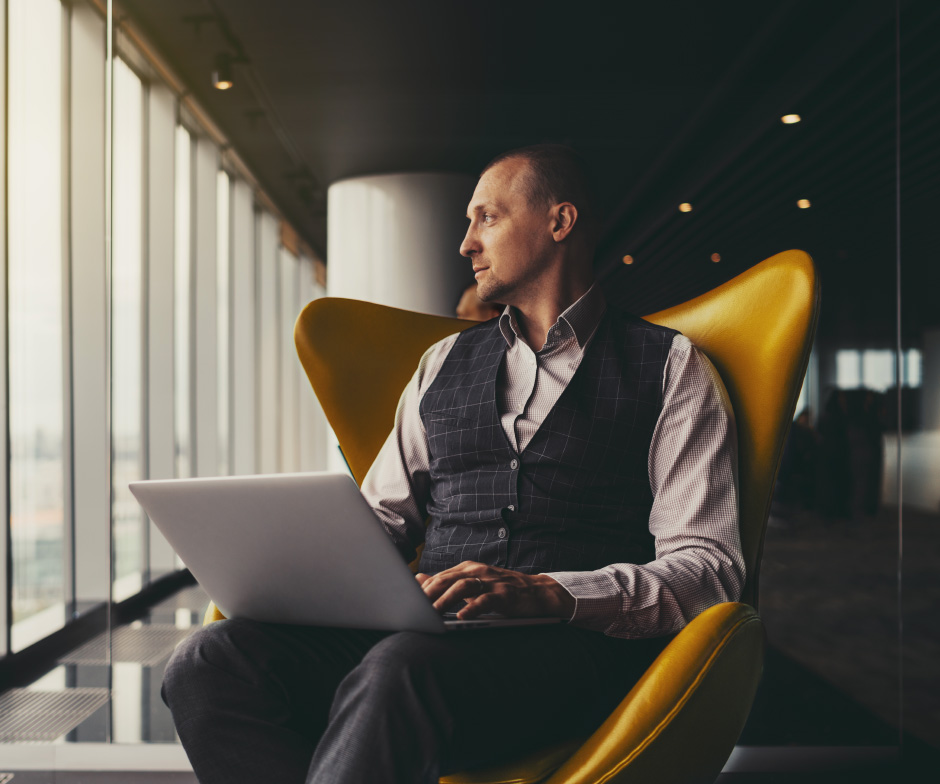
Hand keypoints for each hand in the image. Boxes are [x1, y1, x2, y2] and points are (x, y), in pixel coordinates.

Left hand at [415, 561, 574, 619]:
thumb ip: (447, 582)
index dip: (422, 590)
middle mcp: (477, 571)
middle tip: (414, 608)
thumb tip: (418, 578)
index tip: (406, 601)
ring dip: (446, 600)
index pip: (440, 577)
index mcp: (468, 568)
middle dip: (429, 593)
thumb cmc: (502, 590)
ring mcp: (491, 581)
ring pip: (463, 587)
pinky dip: (472, 608)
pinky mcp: (504, 594)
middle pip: (447, 579)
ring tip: (433, 613)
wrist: (538, 592)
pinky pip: (485, 600)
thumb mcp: (473, 584)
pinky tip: (462, 617)